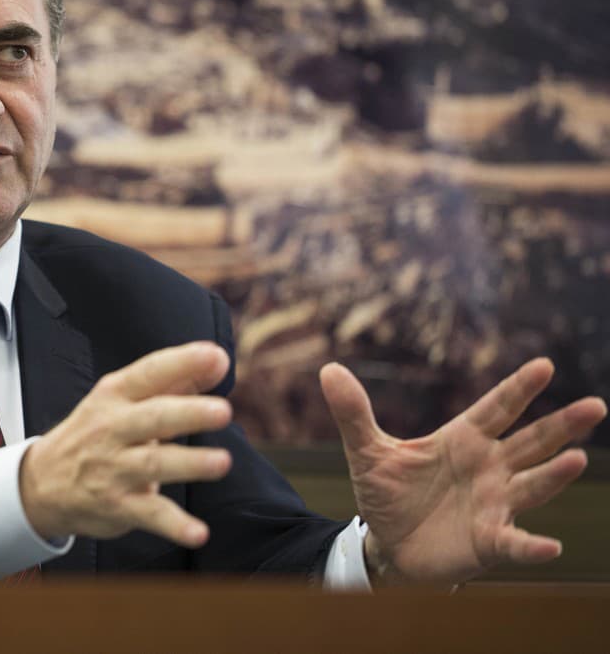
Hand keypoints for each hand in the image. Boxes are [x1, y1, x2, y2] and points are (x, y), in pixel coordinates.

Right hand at [20, 341, 233, 546]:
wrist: (42, 482)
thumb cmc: (93, 434)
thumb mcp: (121, 401)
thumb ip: (172, 383)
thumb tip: (217, 363)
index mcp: (116, 396)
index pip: (150, 373)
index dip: (183, 363)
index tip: (216, 357)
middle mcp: (113, 429)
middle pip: (154, 418)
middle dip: (189, 413)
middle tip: (222, 411)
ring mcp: (114, 468)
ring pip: (154, 464)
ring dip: (189, 463)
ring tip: (221, 462)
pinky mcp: (118, 506)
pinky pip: (149, 515)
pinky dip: (174, 525)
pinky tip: (198, 532)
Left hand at [320, 358, 606, 583]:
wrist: (388, 546)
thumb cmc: (388, 494)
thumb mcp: (367, 451)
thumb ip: (353, 412)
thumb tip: (328, 368)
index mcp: (462, 440)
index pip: (496, 408)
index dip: (519, 388)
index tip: (544, 365)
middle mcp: (488, 468)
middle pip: (530, 441)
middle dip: (561, 424)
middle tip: (596, 406)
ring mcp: (493, 505)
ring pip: (531, 484)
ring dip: (554, 474)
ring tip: (578, 459)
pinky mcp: (488, 540)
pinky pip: (514, 542)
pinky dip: (530, 544)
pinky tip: (550, 545)